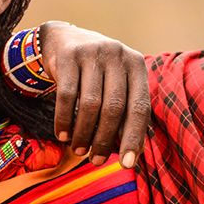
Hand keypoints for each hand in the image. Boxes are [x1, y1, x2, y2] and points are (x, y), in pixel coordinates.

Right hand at [39, 22, 148, 168]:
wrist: (65, 39)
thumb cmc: (98, 71)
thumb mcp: (117, 83)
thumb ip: (127, 112)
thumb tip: (136, 152)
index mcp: (136, 64)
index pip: (140, 106)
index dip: (134, 137)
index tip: (128, 164)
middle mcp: (117, 55)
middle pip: (114, 107)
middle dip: (105, 140)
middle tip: (97, 161)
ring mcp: (92, 53)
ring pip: (89, 104)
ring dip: (83, 134)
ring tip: (79, 151)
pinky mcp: (68, 56)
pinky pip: (66, 95)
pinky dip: (64, 120)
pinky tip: (63, 136)